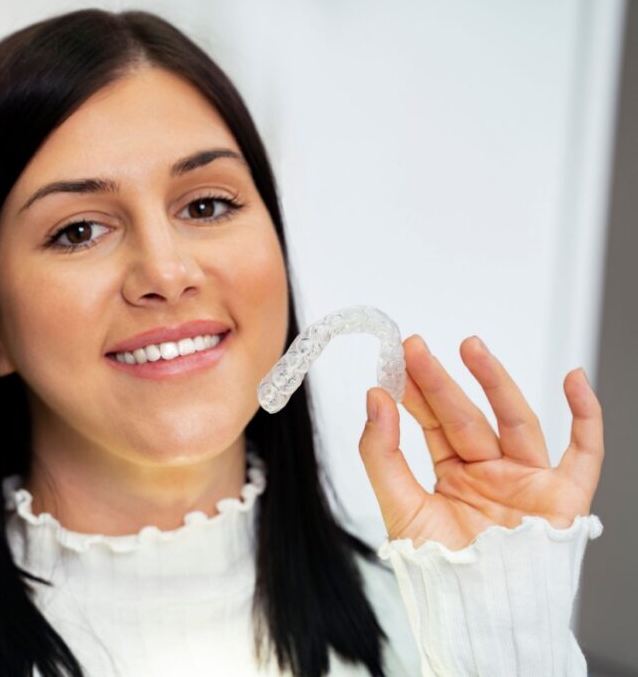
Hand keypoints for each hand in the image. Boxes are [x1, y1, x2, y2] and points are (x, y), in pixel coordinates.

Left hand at [357, 334, 603, 549]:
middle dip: (441, 380)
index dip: (416, 391)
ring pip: (514, 420)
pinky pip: (584, 451)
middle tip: (416, 348)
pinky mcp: (564, 496)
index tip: (396, 362)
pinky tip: (573, 378)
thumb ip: (382, 454)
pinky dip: (586, 415)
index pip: (434, 423)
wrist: (478, 614)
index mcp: (455, 476)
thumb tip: (373, 399)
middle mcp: (491, 472)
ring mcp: (528, 481)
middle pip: (466, 416)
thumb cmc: (440, 571)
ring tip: (469, 347)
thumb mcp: (398, 507)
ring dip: (495, 381)